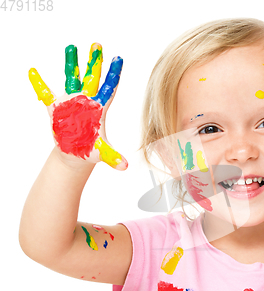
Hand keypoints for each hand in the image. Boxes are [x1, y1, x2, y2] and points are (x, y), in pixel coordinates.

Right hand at [28, 43, 126, 169]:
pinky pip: (46, 94)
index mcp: (99, 109)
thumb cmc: (90, 151)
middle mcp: (86, 101)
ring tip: (72, 46)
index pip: (109, 88)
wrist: (75, 155)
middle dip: (94, 61)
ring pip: (71, 79)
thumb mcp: (102, 153)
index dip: (114, 74)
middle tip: (97, 44)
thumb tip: (124, 167)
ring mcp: (71, 103)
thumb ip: (113, 157)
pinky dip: (39, 83)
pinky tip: (33, 71)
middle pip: (91, 77)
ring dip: (71, 64)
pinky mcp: (56, 109)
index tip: (119, 58)